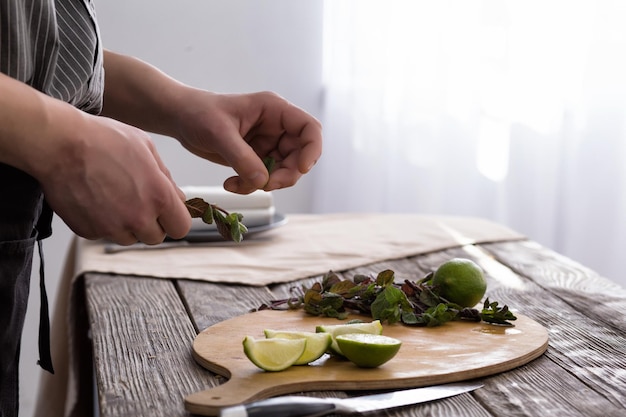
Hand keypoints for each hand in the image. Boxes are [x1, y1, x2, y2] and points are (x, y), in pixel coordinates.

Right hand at [38, 114, 191, 244]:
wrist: (60, 144)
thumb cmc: (102, 139)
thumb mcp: (146, 148)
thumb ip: (166, 178)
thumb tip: (177, 197)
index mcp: (159, 197)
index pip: (181, 228)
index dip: (175, 220)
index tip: (168, 213)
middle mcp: (138, 217)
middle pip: (156, 237)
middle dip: (151, 223)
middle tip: (138, 202)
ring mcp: (112, 227)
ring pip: (130, 238)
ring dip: (127, 225)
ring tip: (114, 197)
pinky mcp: (89, 231)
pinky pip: (104, 234)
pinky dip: (103, 223)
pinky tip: (96, 199)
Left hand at [172, 90, 321, 193]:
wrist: (180, 119)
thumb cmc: (198, 114)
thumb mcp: (219, 134)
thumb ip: (242, 158)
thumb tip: (263, 182)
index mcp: (274, 110)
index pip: (310, 129)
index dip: (312, 150)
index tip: (300, 168)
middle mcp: (276, 127)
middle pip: (300, 156)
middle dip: (285, 175)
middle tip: (264, 185)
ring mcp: (268, 144)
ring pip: (284, 171)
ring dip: (264, 184)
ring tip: (236, 185)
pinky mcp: (256, 158)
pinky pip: (265, 178)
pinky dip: (251, 186)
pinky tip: (230, 184)